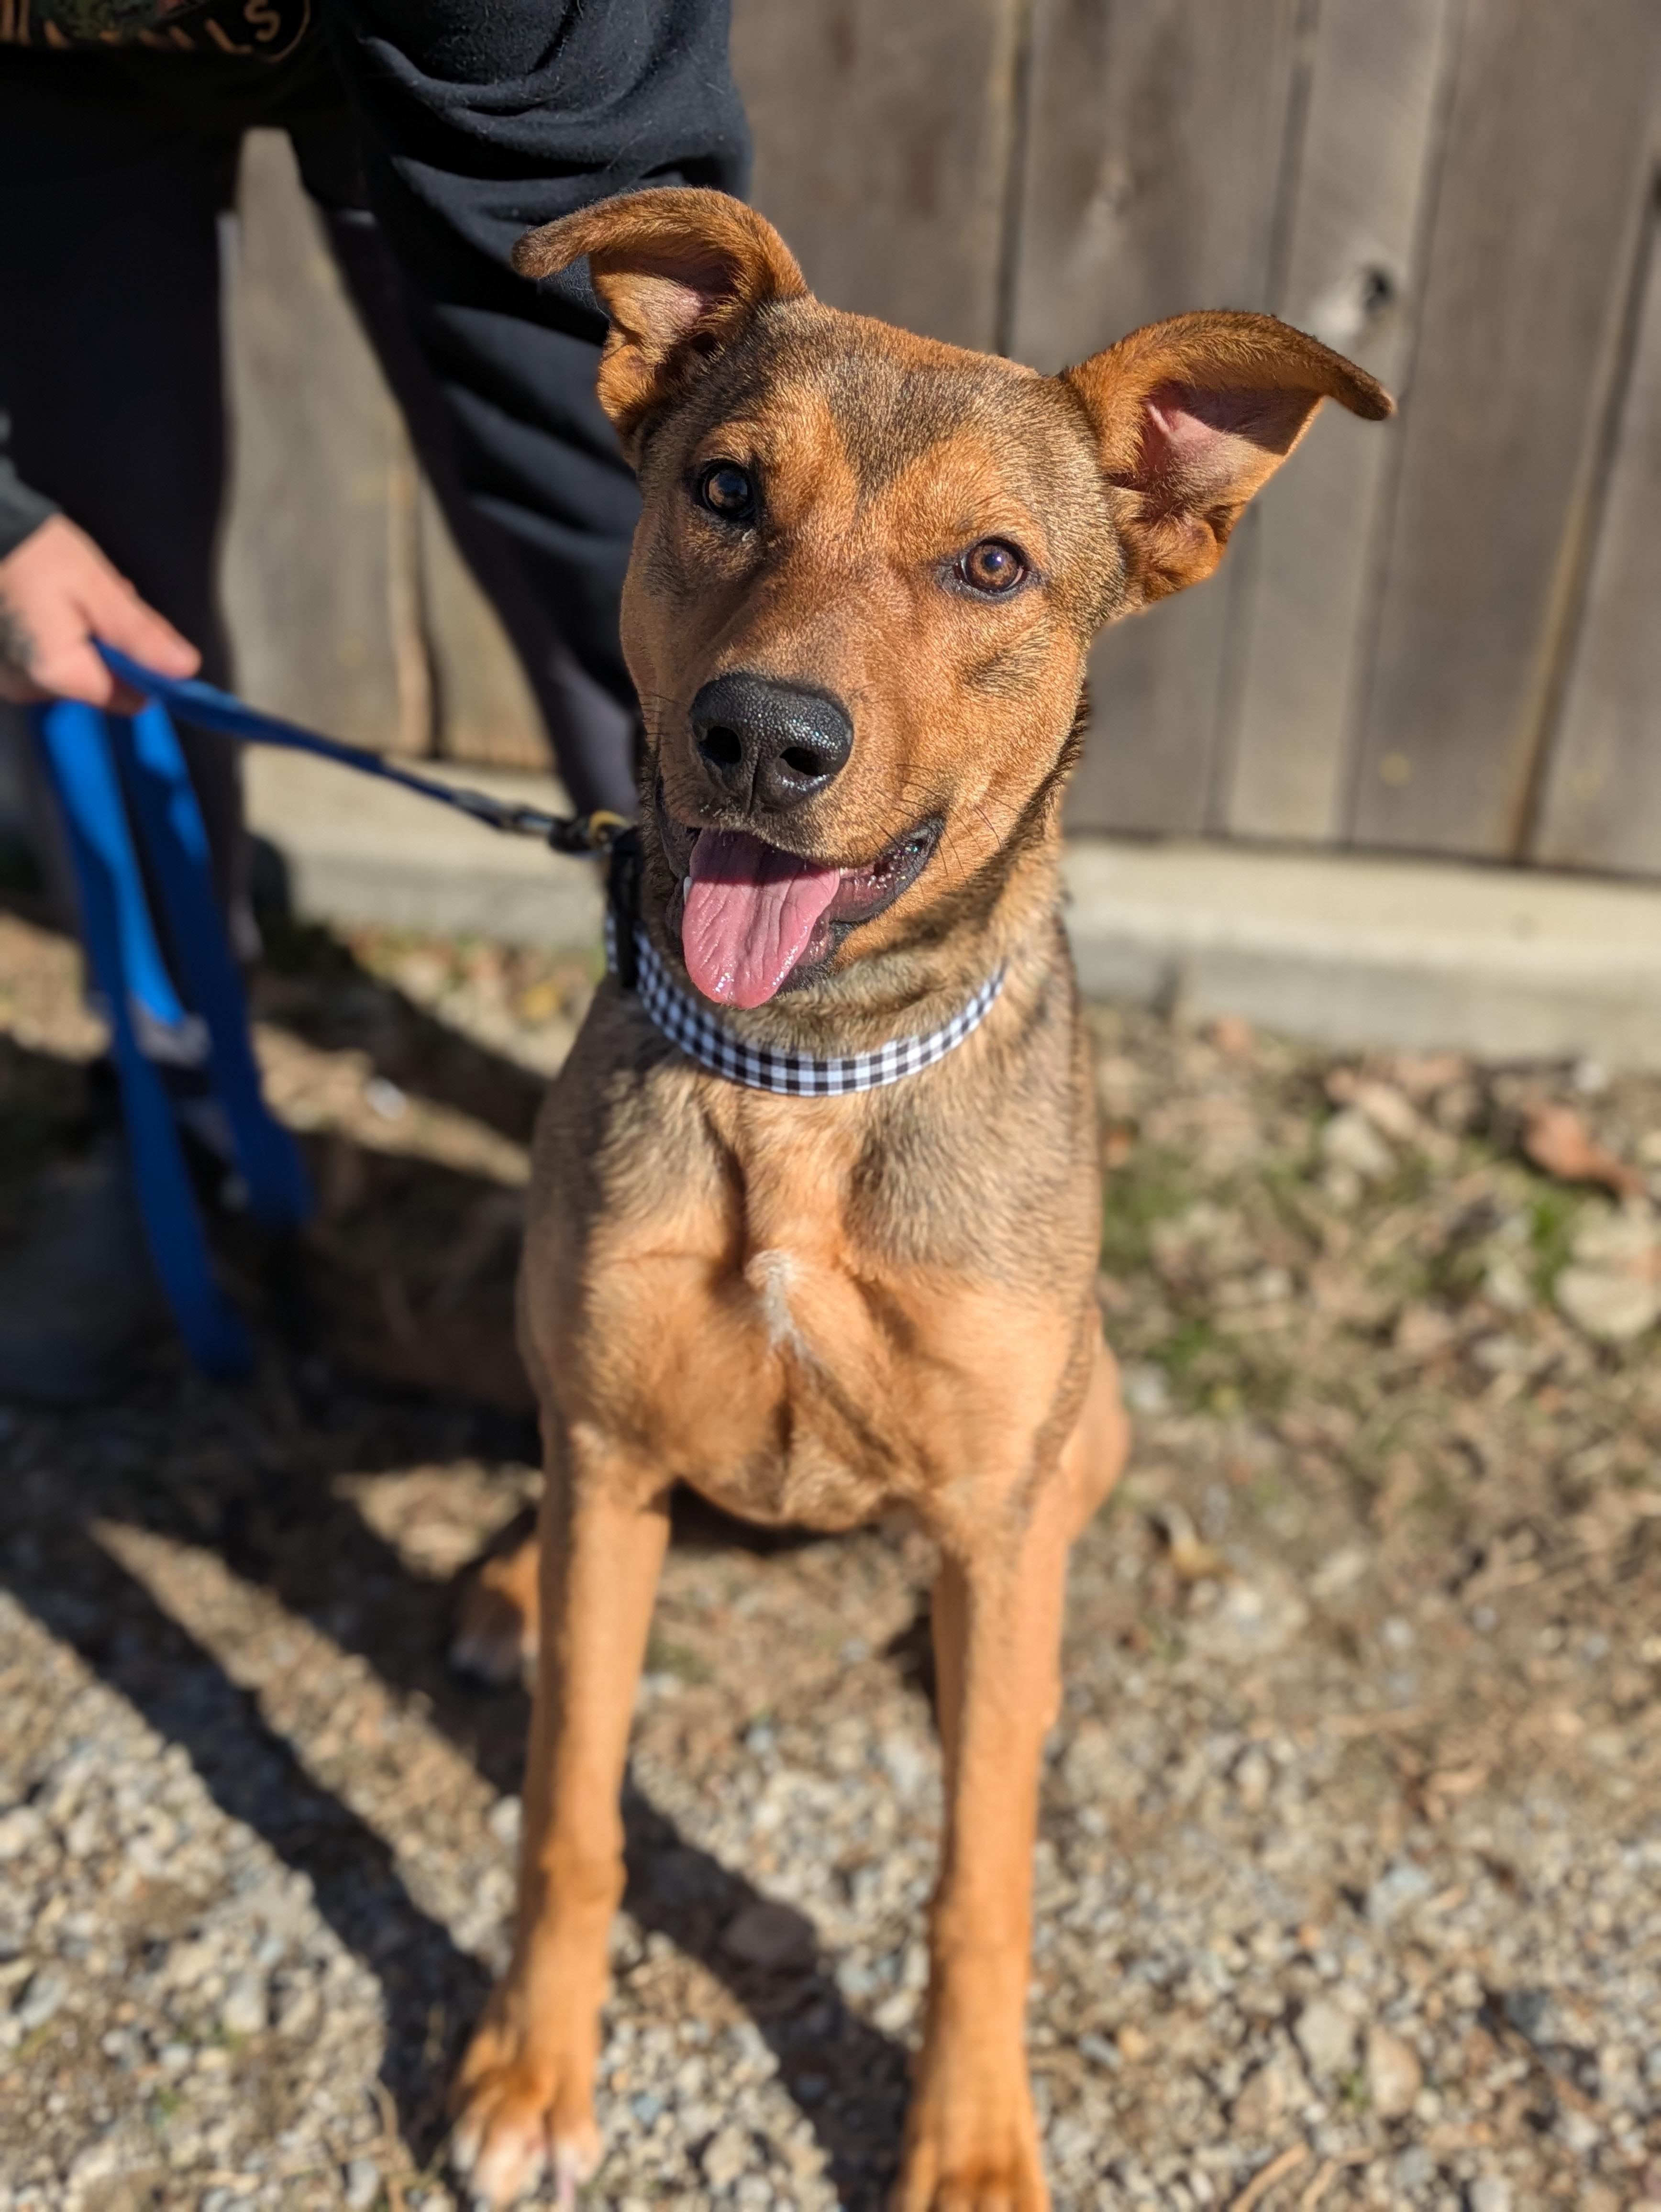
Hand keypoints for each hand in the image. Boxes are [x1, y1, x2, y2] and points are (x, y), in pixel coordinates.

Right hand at [0, 514, 199, 713]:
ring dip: (84, 639)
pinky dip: (56, 637)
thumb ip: (139, 634)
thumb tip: (185, 670)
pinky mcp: (1, 665)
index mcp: (57, 674)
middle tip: (96, 600)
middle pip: (98, 683)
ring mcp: (9, 678)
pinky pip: (44, 661)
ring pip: (73, 671)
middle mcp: (28, 688)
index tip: (134, 630)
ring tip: (69, 597)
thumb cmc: (34, 552)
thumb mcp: (96, 586)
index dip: (142, 670)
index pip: (128, 699)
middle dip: (109, 647)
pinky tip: (47, 605)